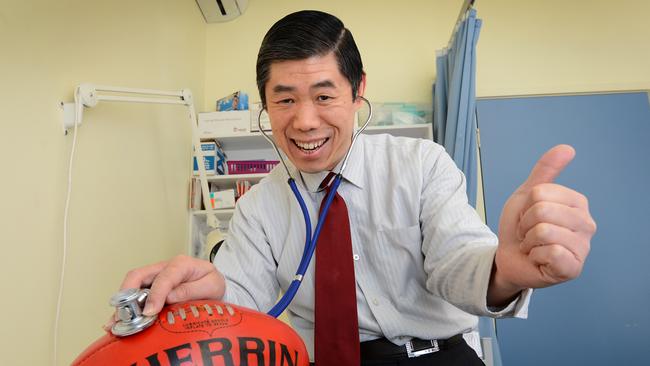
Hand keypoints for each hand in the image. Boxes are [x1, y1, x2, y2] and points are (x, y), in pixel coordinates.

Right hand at [104, 255, 224, 330]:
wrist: (214, 282)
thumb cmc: (213, 282)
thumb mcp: (212, 285)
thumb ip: (192, 290)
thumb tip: (170, 297)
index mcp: (181, 264)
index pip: (164, 278)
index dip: (155, 295)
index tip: (149, 312)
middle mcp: (165, 267)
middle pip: (138, 275)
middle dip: (128, 294)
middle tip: (124, 315)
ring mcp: (155, 276)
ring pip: (132, 285)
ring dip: (123, 303)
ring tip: (116, 321)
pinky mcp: (151, 286)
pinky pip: (134, 293)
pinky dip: (125, 307)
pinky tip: (117, 320)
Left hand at [489, 145, 596, 304]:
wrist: (509, 257)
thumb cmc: (520, 228)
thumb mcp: (527, 195)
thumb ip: (545, 171)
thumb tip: (567, 149)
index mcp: (577, 203)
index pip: (540, 193)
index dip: (525, 206)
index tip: (527, 216)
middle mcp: (586, 224)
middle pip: (542, 211)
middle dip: (525, 224)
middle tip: (528, 233)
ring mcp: (583, 247)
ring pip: (544, 232)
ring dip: (529, 241)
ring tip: (533, 245)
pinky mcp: (574, 268)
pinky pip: (551, 253)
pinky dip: (535, 256)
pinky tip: (539, 259)